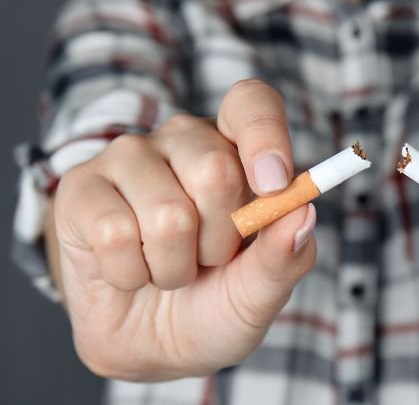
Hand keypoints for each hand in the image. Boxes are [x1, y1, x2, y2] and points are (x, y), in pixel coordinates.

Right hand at [53, 80, 316, 379]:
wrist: (153, 346)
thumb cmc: (216, 303)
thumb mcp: (262, 291)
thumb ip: (286, 254)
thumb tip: (303, 212)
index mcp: (236, 147)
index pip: (252, 104)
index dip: (265, 137)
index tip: (274, 187)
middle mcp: (183, 140)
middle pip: (216, 169)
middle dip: (221, 240)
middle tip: (209, 258)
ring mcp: (128, 158)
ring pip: (167, 214)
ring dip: (174, 267)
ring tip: (169, 268)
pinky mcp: (82, 189)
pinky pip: (116, 235)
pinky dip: (131, 274)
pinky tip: (130, 271)